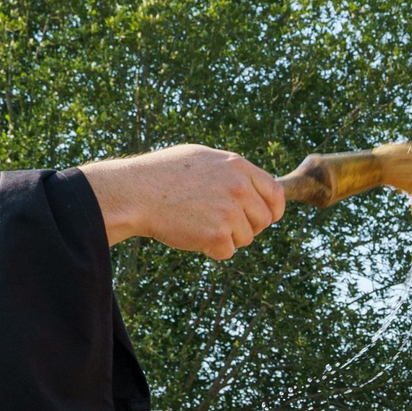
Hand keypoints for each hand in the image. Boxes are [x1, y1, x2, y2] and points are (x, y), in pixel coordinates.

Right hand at [82, 145, 283, 259]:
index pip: (275, 192)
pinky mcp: (217, 233)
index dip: (273, 210)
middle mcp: (238, 186)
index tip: (268, 219)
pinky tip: (192, 235)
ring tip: (199, 225)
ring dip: (226, 238)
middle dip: (247, 227)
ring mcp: (229, 210)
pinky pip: (227, 251)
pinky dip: (212, 250)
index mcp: (237, 165)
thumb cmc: (162, 174)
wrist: (136, 193)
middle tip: (223, 226)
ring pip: (246, 238)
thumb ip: (230, 171)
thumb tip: (252, 186)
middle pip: (263, 219)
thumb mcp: (201, 159)